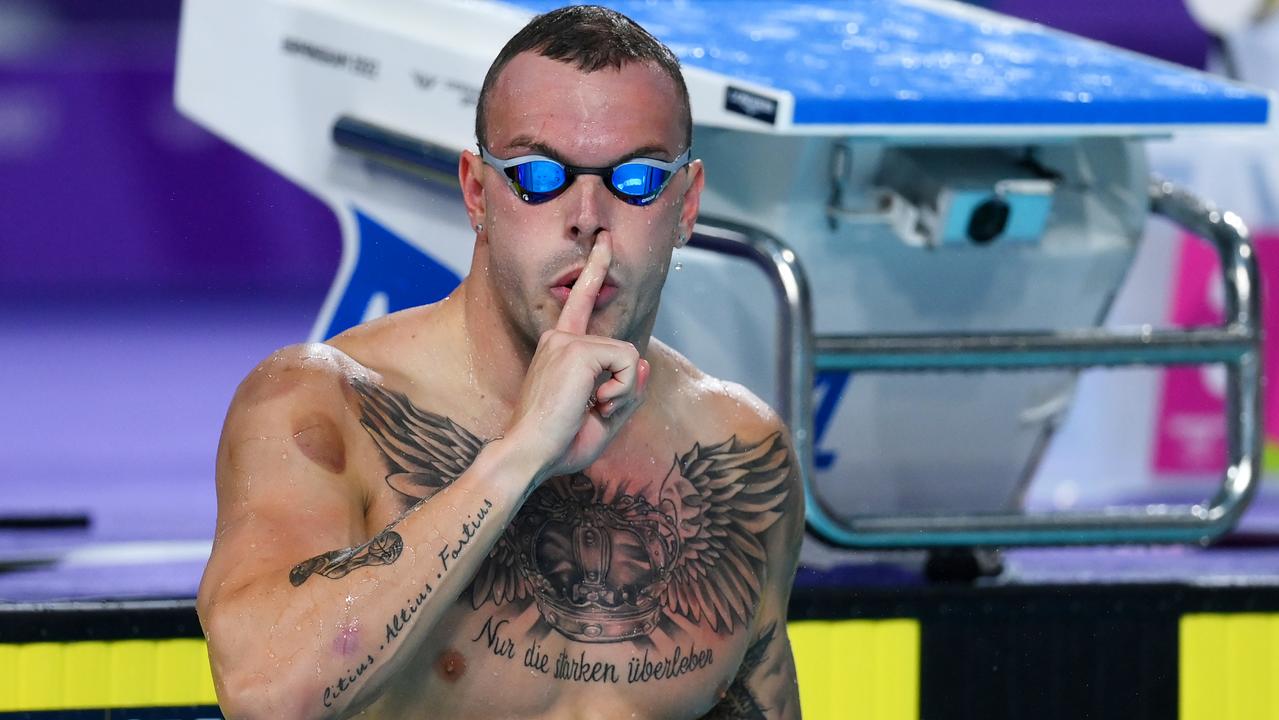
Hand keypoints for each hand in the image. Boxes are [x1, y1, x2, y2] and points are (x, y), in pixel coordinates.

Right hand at [506, 232, 650, 479]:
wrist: (528, 455)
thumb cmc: (557, 445)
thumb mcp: (602, 420)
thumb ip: (627, 392)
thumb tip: (645, 363)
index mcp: (558, 350)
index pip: (580, 302)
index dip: (596, 270)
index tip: (604, 242)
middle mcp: (559, 338)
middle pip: (624, 350)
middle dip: (625, 389)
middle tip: (597, 412)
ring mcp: (566, 341)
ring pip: (630, 356)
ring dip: (623, 391)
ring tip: (595, 409)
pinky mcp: (577, 349)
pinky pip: (629, 361)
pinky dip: (624, 389)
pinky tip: (597, 404)